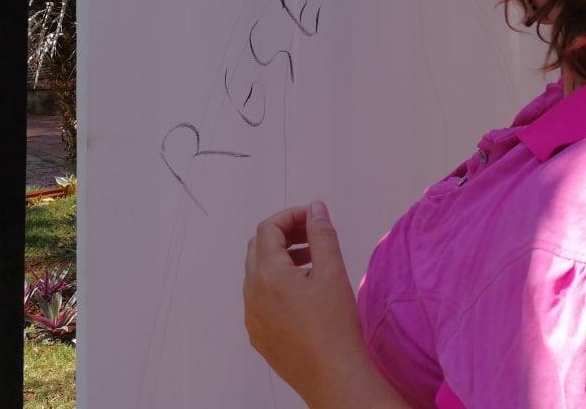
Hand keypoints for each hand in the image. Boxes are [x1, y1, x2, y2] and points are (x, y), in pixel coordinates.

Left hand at [244, 202, 390, 407]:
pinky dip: (277, 285)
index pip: (268, 229)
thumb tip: (315, 208)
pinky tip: (304, 294)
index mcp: (266, 275)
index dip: (290, 216)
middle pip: (258, 249)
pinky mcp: (258, 336)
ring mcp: (252, 317)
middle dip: (284, 235)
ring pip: (258, 275)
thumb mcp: (332, 273)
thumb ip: (322, 234)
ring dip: (281, 260)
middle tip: (312, 236)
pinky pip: (260, 299)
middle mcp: (251, 294)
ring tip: (313, 262)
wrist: (333, 377)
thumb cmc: (334, 325)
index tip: (314, 217)